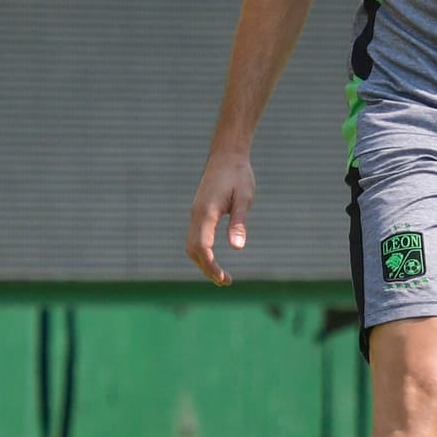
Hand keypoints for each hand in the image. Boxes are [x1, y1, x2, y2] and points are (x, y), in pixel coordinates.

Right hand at [186, 151, 256, 285]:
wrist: (226, 155)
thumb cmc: (238, 175)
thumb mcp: (245, 198)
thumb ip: (239, 223)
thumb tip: (237, 248)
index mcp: (207, 212)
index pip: (202, 247)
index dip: (211, 266)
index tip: (224, 278)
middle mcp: (196, 215)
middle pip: (193, 250)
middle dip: (206, 268)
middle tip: (226, 281)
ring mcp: (195, 213)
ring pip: (191, 245)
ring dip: (203, 262)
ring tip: (221, 275)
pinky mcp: (198, 211)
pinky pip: (194, 237)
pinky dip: (202, 251)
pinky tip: (214, 257)